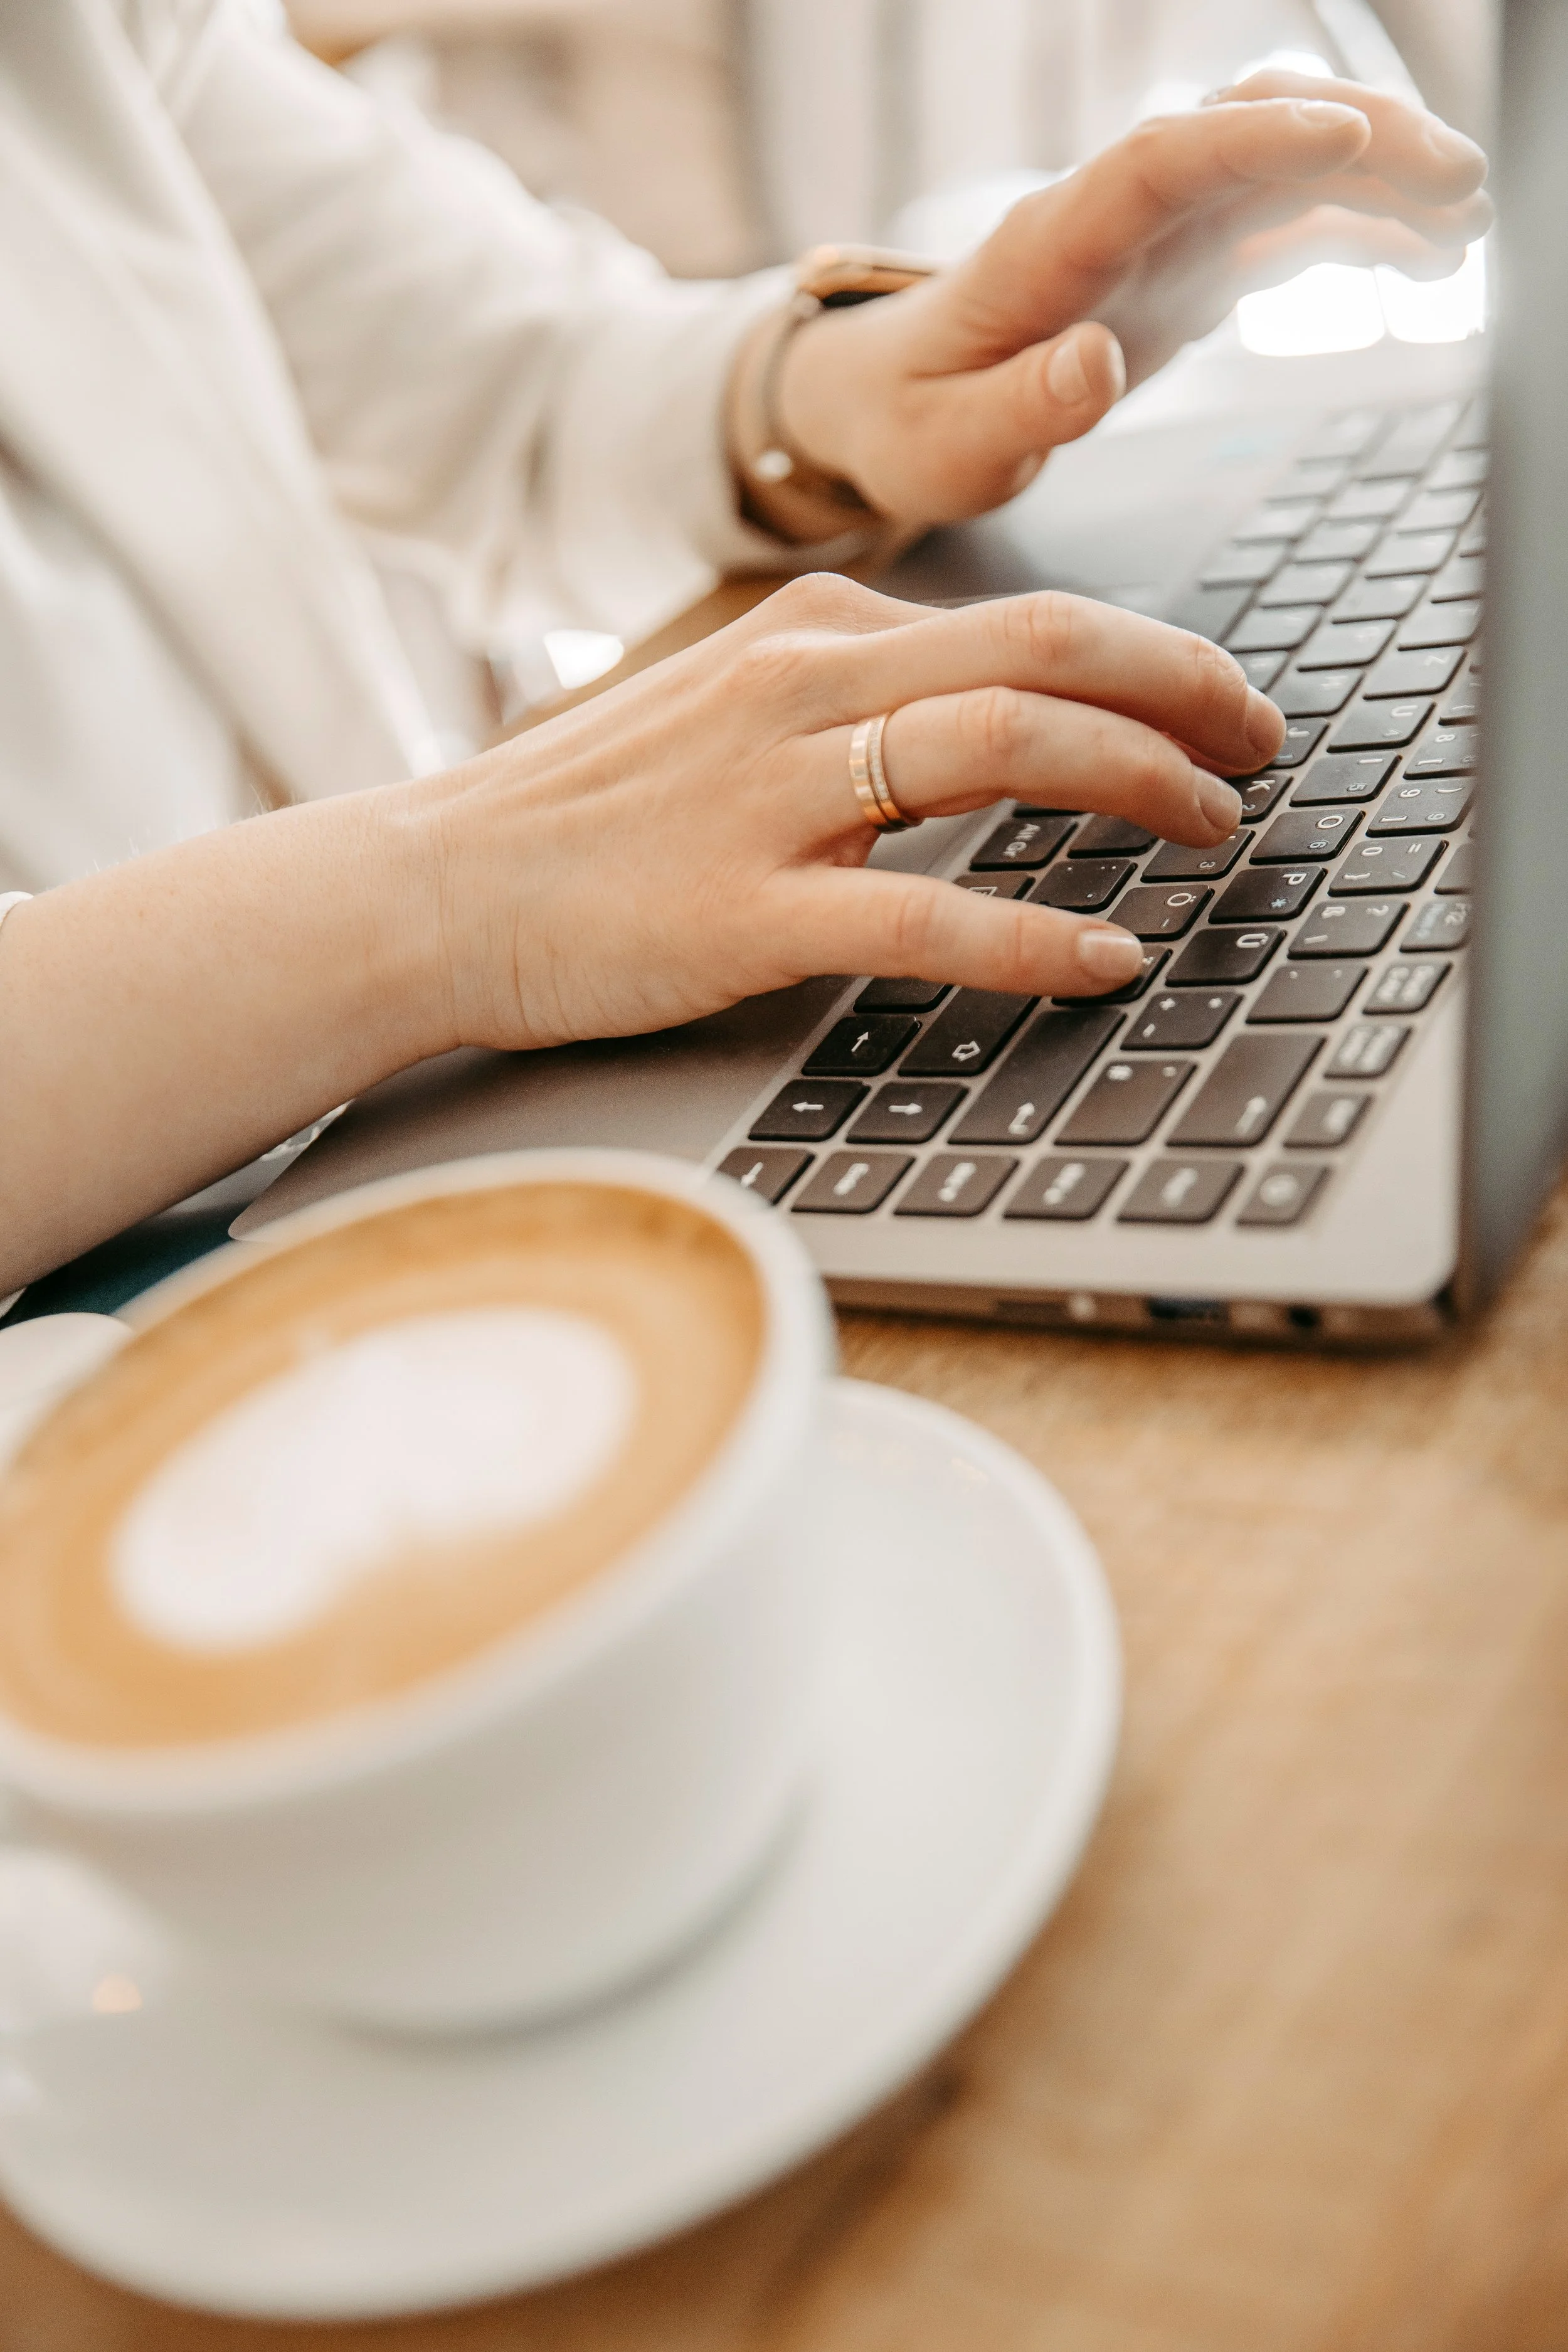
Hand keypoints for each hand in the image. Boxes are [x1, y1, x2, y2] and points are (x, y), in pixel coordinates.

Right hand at [422, 573, 1284, 1050]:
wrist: (432, 888)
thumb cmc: (580, 818)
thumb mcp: (726, 713)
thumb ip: (850, 701)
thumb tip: (980, 718)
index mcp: (808, 628)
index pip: (1025, 618)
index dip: (1151, 658)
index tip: (1219, 702)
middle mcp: (804, 683)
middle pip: (1044, 651)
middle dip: (1182, 693)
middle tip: (1263, 746)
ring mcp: (773, 792)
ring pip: (1004, 748)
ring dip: (1137, 783)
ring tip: (1216, 830)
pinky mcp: (745, 905)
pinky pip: (924, 910)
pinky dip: (1034, 934)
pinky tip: (1108, 958)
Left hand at [777, 73, 1489, 526]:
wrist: (890, 403)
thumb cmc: (913, 424)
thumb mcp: (947, 447)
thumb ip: (1017, 411)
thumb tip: (1090, 362)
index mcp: (1046, 248)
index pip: (1156, 162)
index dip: (1251, 140)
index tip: (1344, 135)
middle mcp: (1111, 220)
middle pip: (1242, 135)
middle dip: (1355, 138)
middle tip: (1456, 181)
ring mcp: (1156, 237)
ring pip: (1279, 167)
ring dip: (1377, 178)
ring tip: (1467, 220)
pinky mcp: (1183, 269)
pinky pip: (1282, 226)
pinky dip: (1356, 232)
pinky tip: (1424, 259)